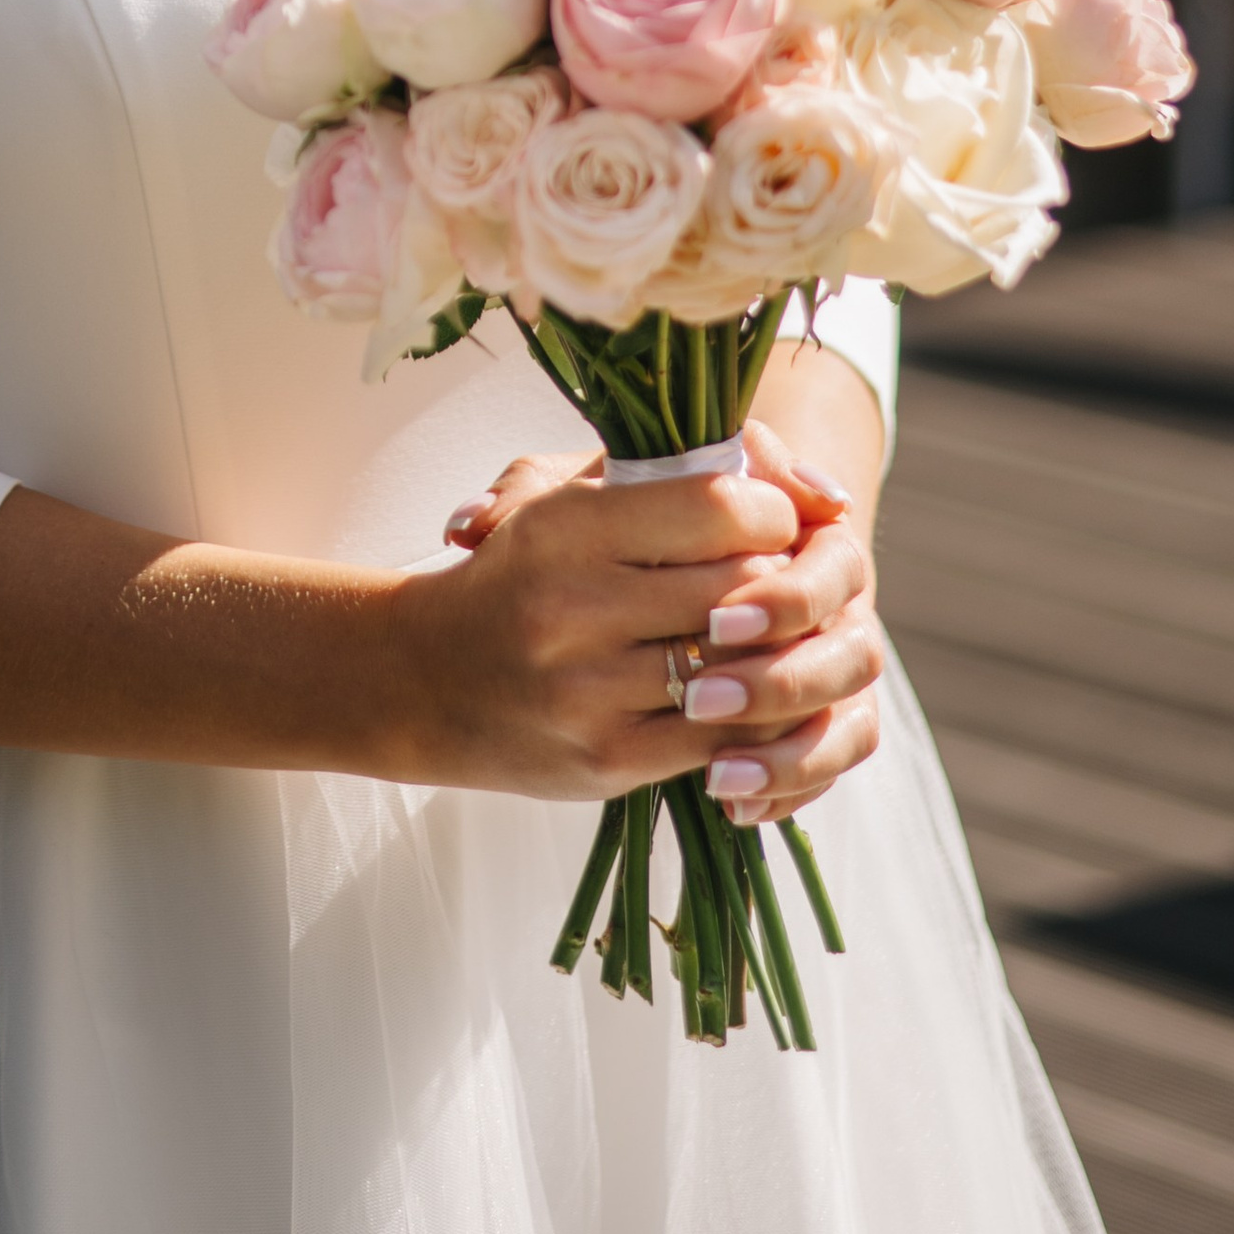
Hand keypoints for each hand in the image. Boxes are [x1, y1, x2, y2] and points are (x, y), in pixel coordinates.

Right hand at [388, 418, 882, 814]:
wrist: (422, 679)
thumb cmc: (515, 574)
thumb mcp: (561, 496)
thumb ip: (669, 474)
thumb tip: (810, 485)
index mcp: (566, 524)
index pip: (718, 508)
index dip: (770, 512)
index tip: (773, 520)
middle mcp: (572, 605)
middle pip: (739, 590)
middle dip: (782, 584)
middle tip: (791, 580)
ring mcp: (587, 690)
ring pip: (738, 672)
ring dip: (777, 657)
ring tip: (781, 637)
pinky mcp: (604, 759)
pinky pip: (716, 739)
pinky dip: (751, 721)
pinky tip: (752, 696)